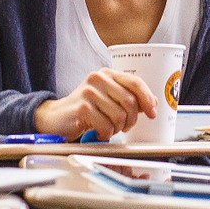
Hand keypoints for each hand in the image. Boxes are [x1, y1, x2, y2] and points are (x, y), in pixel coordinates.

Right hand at [34, 68, 156, 140]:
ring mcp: (89, 92)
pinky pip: (106, 126)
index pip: (135, 82)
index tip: (152, 112)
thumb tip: (152, 103)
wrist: (57, 117)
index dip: (147, 98)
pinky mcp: (82, 108)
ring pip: (119, 116)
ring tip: (108, 129)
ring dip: (117, 128)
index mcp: (107, 74)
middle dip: (132, 119)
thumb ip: (128, 98)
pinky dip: (105, 134)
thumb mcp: (108, 98)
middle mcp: (98, 79)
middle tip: (125, 127)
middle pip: (130, 102)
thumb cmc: (86, 109)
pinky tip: (98, 132)